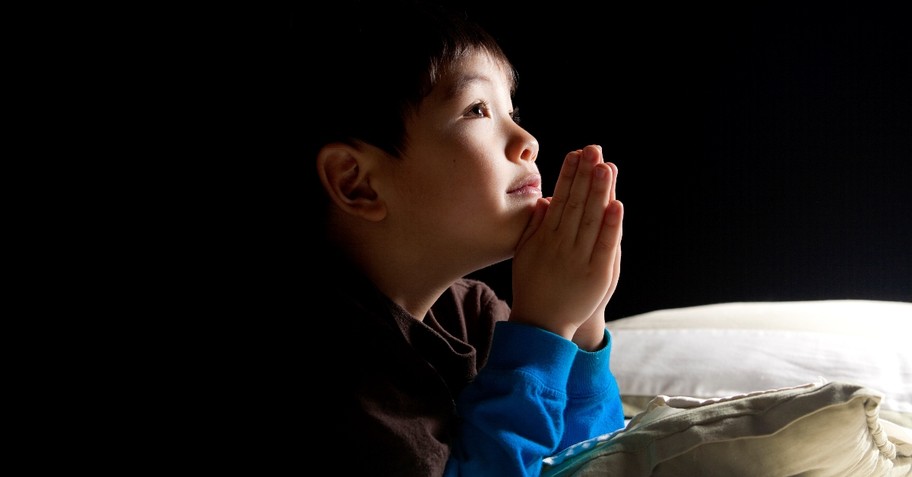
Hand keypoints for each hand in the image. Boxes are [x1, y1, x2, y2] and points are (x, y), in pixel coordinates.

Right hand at [510, 145, 623, 342]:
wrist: (542, 323)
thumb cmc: (532, 286)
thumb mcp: (525, 253)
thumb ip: (535, 227)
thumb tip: (544, 200)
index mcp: (545, 237)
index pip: (559, 199)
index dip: (568, 175)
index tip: (575, 154)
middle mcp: (561, 245)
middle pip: (576, 204)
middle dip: (585, 175)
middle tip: (594, 150)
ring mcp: (579, 259)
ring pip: (591, 220)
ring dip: (599, 192)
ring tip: (606, 167)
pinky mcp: (596, 274)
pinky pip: (604, 245)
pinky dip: (611, 225)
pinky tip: (617, 204)